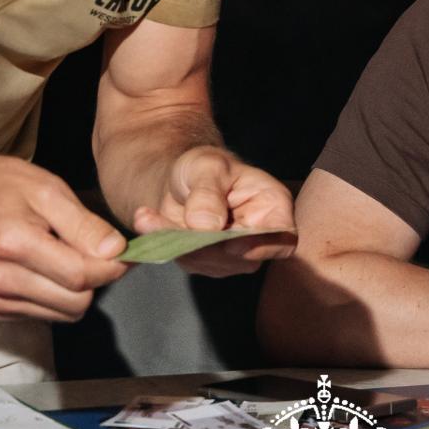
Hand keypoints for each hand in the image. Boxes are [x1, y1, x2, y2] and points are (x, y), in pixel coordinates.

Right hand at [0, 155, 128, 320]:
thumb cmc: (6, 187)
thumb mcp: (50, 190)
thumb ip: (84, 224)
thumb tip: (116, 252)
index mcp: (12, 243)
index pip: (79, 275)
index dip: (112, 266)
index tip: (126, 251)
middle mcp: (0, 278)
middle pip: (76, 300)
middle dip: (96, 277)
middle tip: (96, 248)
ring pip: (68, 312)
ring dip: (80, 288)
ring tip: (67, 252)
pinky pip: (51, 314)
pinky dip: (61, 294)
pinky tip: (51, 266)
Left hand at [132, 146, 296, 277]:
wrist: (181, 177)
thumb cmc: (204, 166)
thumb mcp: (207, 166)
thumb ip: (209, 193)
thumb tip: (207, 226)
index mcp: (273, 207)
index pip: (282, 237)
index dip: (261, 245)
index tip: (232, 243)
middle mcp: (258, 236)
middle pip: (241, 256)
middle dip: (203, 244)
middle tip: (170, 227)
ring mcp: (234, 254)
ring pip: (209, 261)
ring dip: (176, 242)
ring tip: (146, 217)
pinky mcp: (207, 262)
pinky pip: (187, 260)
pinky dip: (163, 243)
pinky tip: (146, 221)